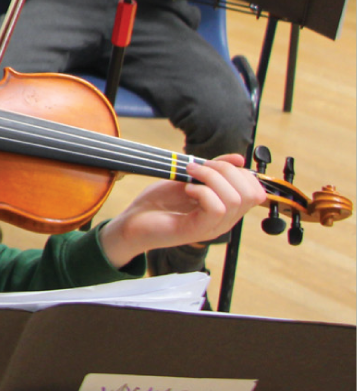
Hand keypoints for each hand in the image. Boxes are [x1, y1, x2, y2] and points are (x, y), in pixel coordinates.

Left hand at [100, 155, 268, 264]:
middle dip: (226, 170)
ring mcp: (212, 227)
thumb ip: (214, 170)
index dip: (241, 172)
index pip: (256, 192)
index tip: (215, 164)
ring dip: (210, 177)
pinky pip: (216, 209)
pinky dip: (202, 191)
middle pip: (249, 194)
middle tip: (200, 168)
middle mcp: (224, 220)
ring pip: (233, 200)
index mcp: (226, 208)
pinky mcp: (196, 230)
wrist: (135, 221)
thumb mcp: (190, 179)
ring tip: (190, 175)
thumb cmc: (161, 202)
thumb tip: (239, 159)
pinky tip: (187, 190)